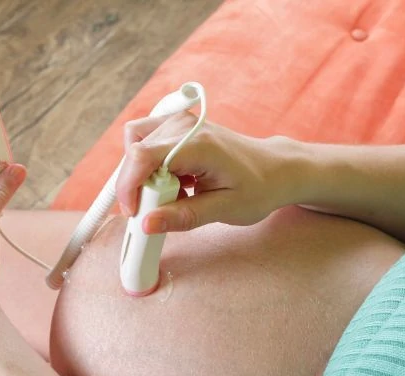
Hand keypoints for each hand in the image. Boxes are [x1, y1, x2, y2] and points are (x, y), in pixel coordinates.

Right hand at [115, 112, 303, 232]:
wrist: (275, 169)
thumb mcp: (225, 209)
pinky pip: (145, 145)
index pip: (143, 156)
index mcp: (199, 145)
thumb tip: (147, 224)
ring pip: (135, 145)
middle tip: (160, 210)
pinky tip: (175, 184)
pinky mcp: (176, 128)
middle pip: (135, 151)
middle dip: (138, 186)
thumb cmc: (257, 188)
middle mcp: (184, 127)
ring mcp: (179, 123)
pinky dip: (149, 168)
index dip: (129, 186)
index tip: (134, 213)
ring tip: (172, 194)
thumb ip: (184, 217)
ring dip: (143, 175)